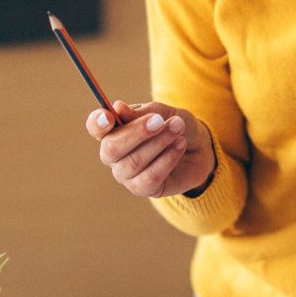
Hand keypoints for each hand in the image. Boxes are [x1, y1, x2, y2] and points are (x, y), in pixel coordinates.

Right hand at [85, 100, 215, 197]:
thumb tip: (117, 108)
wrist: (200, 148)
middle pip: (111, 148)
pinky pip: (150, 177)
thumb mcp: (164, 113)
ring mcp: (126, 174)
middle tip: (160, 121)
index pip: (95, 127)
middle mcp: (114, 155)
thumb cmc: (175, 126)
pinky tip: (180, 145)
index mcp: (113, 130)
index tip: (109, 115)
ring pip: (133, 162)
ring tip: (178, 128)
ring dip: (159, 143)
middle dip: (136, 133)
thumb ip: (142, 112)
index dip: (98, 122)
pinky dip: (167, 158)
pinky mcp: (142, 188)